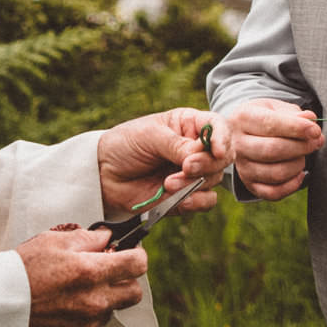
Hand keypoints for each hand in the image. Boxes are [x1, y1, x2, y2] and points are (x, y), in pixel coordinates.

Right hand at [17, 226, 147, 326]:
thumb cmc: (22, 270)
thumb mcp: (52, 241)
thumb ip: (87, 238)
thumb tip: (107, 238)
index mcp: (91, 272)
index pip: (137, 264)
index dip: (136, 255)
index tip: (129, 253)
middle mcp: (95, 301)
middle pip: (134, 293)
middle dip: (126, 281)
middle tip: (107, 273)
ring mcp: (87, 325)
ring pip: (112, 310)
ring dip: (103, 300)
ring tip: (74, 292)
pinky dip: (85, 319)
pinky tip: (63, 310)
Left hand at [96, 107, 231, 217]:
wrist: (103, 175)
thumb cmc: (125, 145)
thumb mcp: (149, 136)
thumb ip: (177, 145)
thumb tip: (202, 155)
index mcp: (189, 125)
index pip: (218, 127)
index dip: (223, 138)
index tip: (216, 150)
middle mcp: (196, 148)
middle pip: (222, 157)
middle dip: (207, 164)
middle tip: (186, 167)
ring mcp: (192, 173)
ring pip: (215, 180)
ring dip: (194, 183)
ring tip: (167, 184)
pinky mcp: (186, 196)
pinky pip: (206, 201)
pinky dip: (195, 201)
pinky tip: (176, 197)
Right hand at [224, 97, 324, 200]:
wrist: (245, 132)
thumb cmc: (265, 117)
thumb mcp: (277, 107)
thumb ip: (294, 113)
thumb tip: (310, 120)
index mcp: (243, 118)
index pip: (270, 124)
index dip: (296, 128)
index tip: (315, 131)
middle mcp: (238, 143)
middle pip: (273, 150)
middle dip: (301, 147)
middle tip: (316, 142)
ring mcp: (242, 166)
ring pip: (275, 173)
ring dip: (298, 165)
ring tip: (303, 155)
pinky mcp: (249, 184)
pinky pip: (273, 193)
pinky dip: (292, 185)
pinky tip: (299, 173)